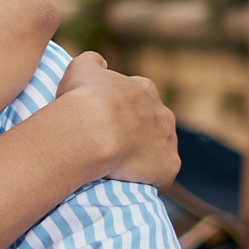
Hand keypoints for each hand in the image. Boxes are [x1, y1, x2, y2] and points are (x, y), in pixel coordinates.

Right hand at [52, 52, 180, 187]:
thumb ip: (92, 61)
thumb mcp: (80, 68)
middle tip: (112, 148)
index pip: (138, 100)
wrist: (92, 131)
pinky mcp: (168, 167)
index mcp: (144, 89)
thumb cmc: (83, 99)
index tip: (106, 123)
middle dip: (137, 136)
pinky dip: (150, 182)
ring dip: (145, 160)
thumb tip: (100, 63)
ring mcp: (168, 142)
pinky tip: (131, 186)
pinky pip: (161, 178)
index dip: (123, 112)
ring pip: (159, 152)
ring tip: (120, 170)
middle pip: (153, 126)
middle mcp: (163, 113)